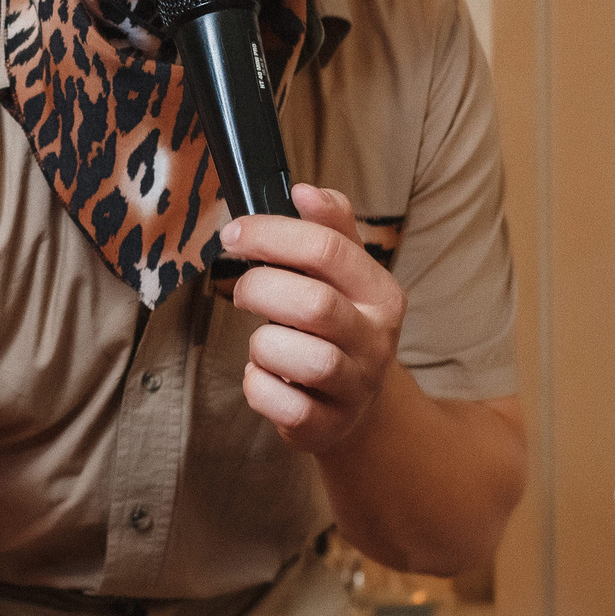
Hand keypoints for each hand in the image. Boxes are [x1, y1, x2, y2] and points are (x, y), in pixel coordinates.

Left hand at [222, 184, 406, 454]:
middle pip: (313, 304)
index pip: (328, 249)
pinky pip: (281, 404)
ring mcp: (354, 387)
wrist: (358, 407)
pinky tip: (265, 377)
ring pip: (300, 358)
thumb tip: (304, 189)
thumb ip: (330, 228)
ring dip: (262, 344)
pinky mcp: (327, 426)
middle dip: (260, 289)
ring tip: (264, 342)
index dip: (272, 235)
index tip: (235, 234)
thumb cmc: (339, 327)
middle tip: (243, 289)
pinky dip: (258, 387)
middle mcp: (375, 340)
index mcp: (380, 293)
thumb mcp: (346, 274)